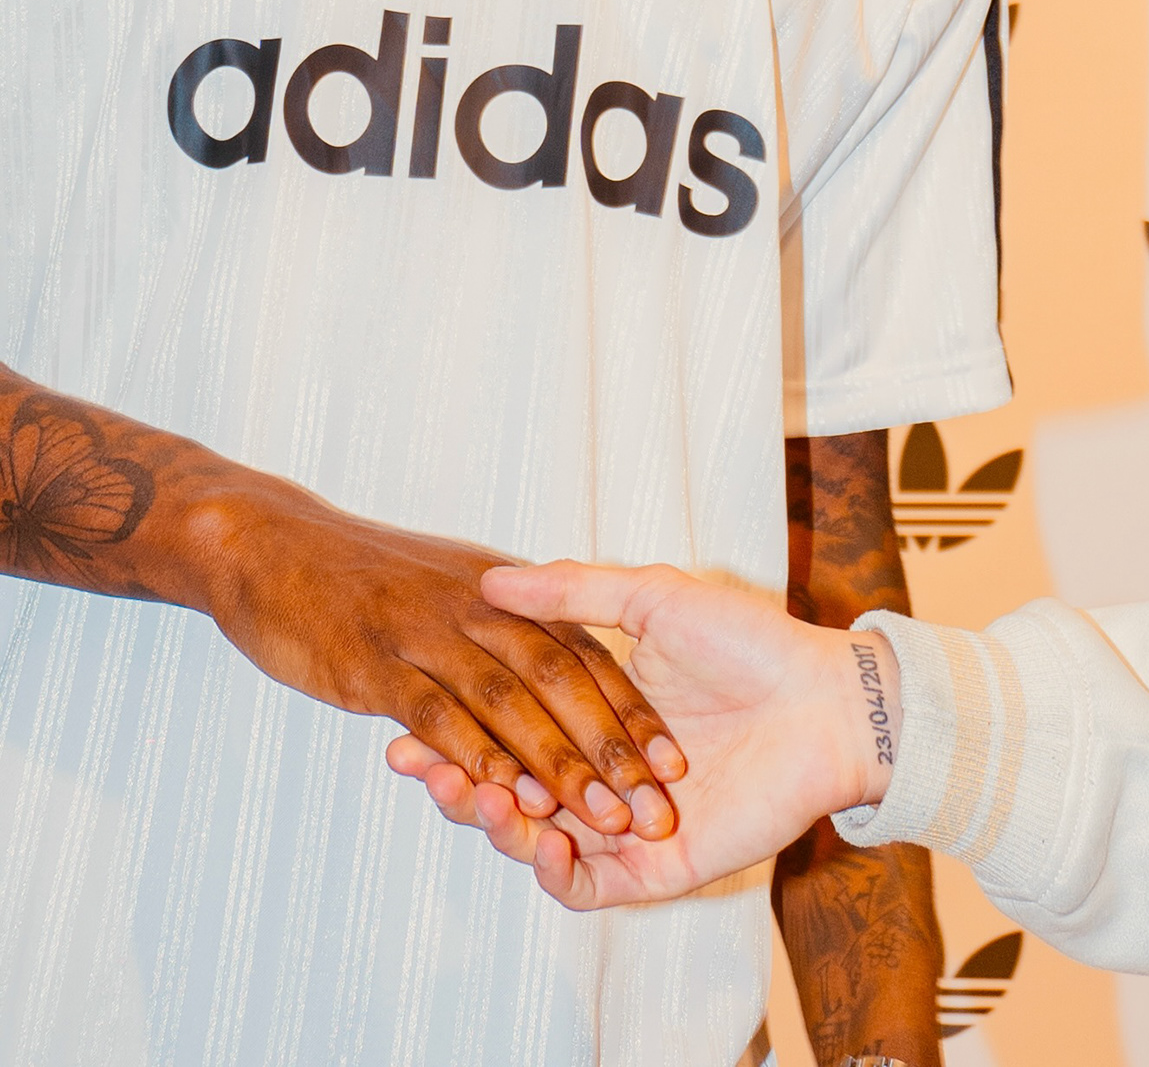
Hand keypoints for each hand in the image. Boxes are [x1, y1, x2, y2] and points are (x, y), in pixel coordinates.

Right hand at [187, 484, 685, 835]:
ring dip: (557, 763)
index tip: (671, 759)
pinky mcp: (375, 665)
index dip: (626, 705)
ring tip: (601, 816)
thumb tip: (549, 656)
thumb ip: (498, 613)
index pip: (581, 651)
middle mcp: (475, 607)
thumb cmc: (353, 568)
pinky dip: (475, 752)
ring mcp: (425, 634)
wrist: (266, 542)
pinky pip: (438, 713)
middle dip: (610, 744)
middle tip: (654, 802)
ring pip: (508, 701)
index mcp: (498, 592)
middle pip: (559, 677)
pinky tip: (506, 796)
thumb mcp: (443, 580)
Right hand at [387, 560, 897, 908]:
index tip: (401, 725)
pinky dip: (553, 871)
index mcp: (593, 719)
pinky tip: (536, 839)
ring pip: (536, 845)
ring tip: (474, 792)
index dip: (453, 735)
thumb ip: (573, 591)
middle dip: (457, 784)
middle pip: (508, 796)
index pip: (506, 736)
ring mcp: (623, 828)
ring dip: (496, 826)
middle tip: (419, 763)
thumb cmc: (748, 641)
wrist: (822, 699)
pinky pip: (586, 888)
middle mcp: (601, 778)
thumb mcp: (651, 599)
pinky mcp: (654, 870)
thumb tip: (491, 578)